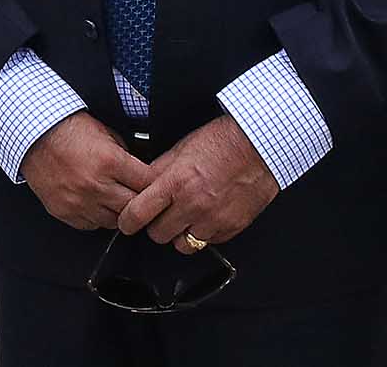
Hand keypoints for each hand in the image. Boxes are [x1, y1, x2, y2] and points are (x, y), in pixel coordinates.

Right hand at [19, 111, 154, 231]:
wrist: (33, 135)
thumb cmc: (68, 130)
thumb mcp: (106, 133)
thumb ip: (125, 155)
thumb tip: (141, 172)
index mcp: (110, 161)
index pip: (148, 184)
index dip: (155, 184)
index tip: (157, 185)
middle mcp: (96, 185)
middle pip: (134, 207)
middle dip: (140, 201)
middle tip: (139, 195)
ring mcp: (79, 202)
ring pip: (114, 222)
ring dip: (118, 211)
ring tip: (115, 198)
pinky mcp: (65, 212)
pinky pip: (91, 225)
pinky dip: (97, 216)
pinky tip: (96, 202)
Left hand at [117, 113, 277, 248]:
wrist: (259, 146)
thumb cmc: (223, 141)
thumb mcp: (182, 148)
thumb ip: (159, 170)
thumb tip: (141, 185)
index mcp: (177, 182)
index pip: (138, 214)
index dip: (127, 221)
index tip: (127, 222)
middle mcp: (194, 204)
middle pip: (158, 235)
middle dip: (155, 225)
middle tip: (161, 214)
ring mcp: (213, 219)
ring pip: (182, 245)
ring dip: (179, 234)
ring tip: (185, 217)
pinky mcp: (231, 227)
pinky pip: (207, 242)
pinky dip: (203, 233)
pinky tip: (206, 215)